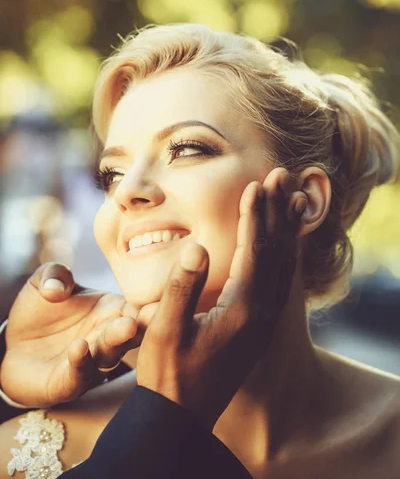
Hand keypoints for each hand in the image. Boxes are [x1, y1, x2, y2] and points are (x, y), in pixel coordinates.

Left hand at [1, 265, 140, 406]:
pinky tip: (78, 347)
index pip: (136, 308)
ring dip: (117, 341)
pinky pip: (78, 375)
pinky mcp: (69, 383)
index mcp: (111, 310)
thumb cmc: (38, 310)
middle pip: (130, 333)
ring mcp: (92, 363)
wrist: (10, 345)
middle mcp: (107, 338)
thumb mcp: (44, 282)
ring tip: (126, 326)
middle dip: (142, 323)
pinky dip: (80, 363)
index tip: (162, 297)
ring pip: (110, 355)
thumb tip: (57, 288)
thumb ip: (54, 274)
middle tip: (151, 312)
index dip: (149, 304)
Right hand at [136, 168, 306, 428]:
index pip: (254, 251)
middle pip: (278, 251)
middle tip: (283, 176)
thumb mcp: (167, 330)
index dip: (255, 215)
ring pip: (284, 264)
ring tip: (290, 198)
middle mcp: (261, 313)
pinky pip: (281, 279)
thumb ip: (182, 287)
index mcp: (242, 310)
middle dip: (279, 211)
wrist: (181, 415)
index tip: (257, 184)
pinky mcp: (260, 326)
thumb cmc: (169, 372)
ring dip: (286, 228)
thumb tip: (197, 246)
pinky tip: (282, 240)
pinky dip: (285, 252)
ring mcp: (264, 321)